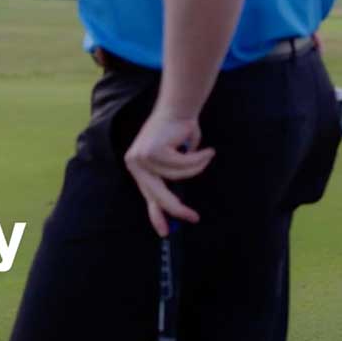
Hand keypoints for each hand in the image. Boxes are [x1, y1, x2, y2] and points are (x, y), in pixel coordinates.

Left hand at [123, 108, 211, 236]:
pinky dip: (199, 158)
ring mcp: (142, 157)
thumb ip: (170, 180)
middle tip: (193, 217)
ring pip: (177, 176)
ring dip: (196, 167)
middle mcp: (135, 163)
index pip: (148, 196)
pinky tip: (206, 150)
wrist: (178, 108)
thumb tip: (176, 208)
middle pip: (158, 195)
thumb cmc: (178, 133)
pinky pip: (183, 165)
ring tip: (206, 155)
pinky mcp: (153, 151)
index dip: (157, 215)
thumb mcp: (172, 161)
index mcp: (138, 167)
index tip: (164, 232)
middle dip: (176, 208)